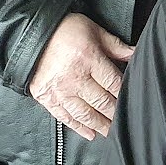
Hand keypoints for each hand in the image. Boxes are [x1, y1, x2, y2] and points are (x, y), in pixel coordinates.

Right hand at [27, 13, 133, 139]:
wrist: (30, 34)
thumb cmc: (64, 30)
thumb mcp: (93, 30)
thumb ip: (115, 45)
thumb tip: (135, 53)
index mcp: (89, 58)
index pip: (113, 83)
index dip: (124, 94)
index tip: (133, 101)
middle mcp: (74, 77)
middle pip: (102, 102)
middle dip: (115, 114)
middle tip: (126, 122)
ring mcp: (59, 90)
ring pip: (85, 114)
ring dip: (100, 125)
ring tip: (111, 132)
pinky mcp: (46, 98)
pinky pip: (65, 117)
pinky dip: (78, 128)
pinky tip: (90, 134)